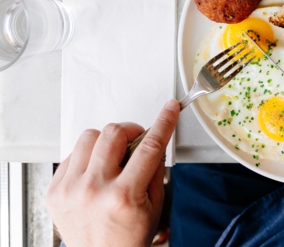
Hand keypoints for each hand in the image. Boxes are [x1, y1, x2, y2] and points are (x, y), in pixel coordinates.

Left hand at [46, 99, 179, 246]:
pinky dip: (86, 157)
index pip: (149, 147)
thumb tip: (156, 138)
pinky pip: (71, 154)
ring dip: (105, 142)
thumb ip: (155, 169)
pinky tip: (94, 171)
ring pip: (89, 137)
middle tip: (135, 141)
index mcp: (123, 196)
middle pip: (113, 133)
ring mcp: (70, 191)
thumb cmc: (127, 239)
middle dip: (130, 131)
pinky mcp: (55, 192)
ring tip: (111, 158)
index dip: (163, 122)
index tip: (169, 108)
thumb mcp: (154, 205)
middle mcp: (94, 191)